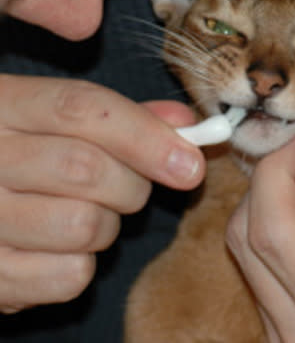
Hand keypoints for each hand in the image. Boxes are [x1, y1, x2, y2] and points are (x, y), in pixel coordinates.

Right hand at [0, 74, 204, 312]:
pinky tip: (62, 243)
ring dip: (107, 224)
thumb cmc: (31, 151)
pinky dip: (83, 262)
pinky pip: (70, 275)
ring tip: (86, 211)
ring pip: (84, 226)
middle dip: (132, 183)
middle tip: (129, 184)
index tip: (190, 163)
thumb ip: (126, 115)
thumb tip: (185, 123)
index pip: (82, 109)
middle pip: (87, 169)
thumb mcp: (63, 119)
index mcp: (6, 105)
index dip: (147, 136)